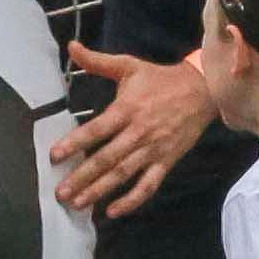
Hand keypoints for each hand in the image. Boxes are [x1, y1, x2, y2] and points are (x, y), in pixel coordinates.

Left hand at [52, 43, 212, 216]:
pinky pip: (148, 185)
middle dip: (82, 177)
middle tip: (61, 193)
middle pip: (107, 159)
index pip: (96, 129)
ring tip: (78, 204)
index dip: (75, 143)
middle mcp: (138, 133)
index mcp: (126, 109)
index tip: (55, 157)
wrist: (203, 90)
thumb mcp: (129, 66)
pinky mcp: (167, 162)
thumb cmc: (160, 80)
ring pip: (124, 174)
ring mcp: (153, 150)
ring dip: (100, 191)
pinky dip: (132, 200)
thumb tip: (71, 46)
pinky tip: (113, 212)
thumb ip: (98, 61)